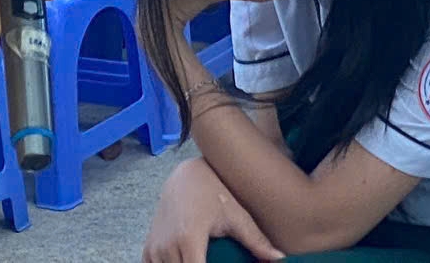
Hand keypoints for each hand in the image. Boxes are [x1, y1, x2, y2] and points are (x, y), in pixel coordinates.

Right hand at [143, 157, 281, 262]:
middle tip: (217, 260)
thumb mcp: (236, 215)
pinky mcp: (148, 248)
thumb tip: (280, 258)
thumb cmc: (214, 192)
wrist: (185, 175)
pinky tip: (181, 262)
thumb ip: (256, 240)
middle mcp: (167, 246)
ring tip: (201, 259)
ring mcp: (155, 248)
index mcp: (189, 239)